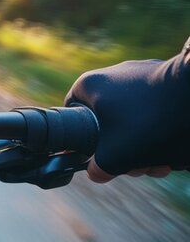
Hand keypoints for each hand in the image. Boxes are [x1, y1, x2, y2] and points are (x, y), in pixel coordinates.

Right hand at [65, 39, 189, 182]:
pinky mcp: (165, 77)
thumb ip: (100, 168)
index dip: (83, 139)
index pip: (73, 113)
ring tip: (160, 164)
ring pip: (133, 117)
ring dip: (144, 145)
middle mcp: (111, 74)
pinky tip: (172, 149)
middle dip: (123, 150)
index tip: (97, 156)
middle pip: (107, 121)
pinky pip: (153, 107)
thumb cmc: (150, 123)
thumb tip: (95, 173)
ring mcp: (140, 73)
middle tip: (137, 168)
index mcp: (89, 85)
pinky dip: (159, 128)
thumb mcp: (117, 156)